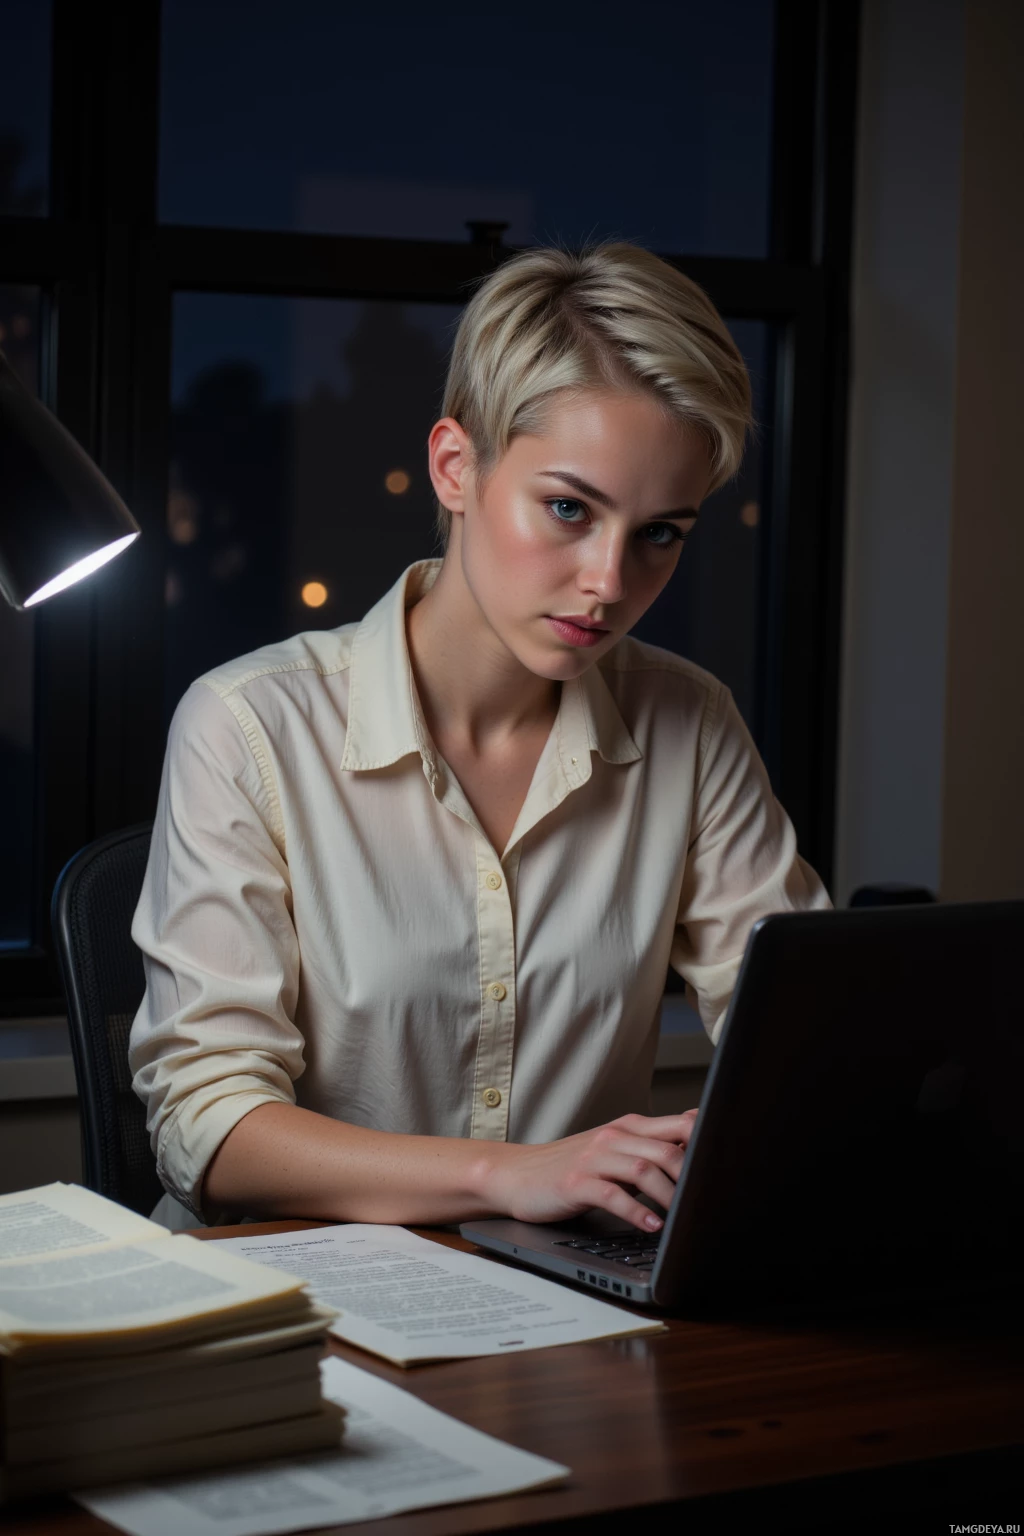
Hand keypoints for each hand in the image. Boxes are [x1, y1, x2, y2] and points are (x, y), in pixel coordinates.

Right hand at [482, 1110, 698, 1232]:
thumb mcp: (615, 1150)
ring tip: (684, 1218)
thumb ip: (651, 1146)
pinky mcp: (575, 1183)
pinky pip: (613, 1196)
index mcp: (628, 1128)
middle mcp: (613, 1137)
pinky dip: (636, 1213)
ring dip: (669, 1197)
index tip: (729, 1165)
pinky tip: (651, 1227)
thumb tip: (696, 1143)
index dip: (707, 1143)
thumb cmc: (570, 1166)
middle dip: (693, 1175)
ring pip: (643, 1170)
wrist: (517, 1173)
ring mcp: (593, 1159)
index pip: (679, 1125)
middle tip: (710, 1200)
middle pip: (667, 1149)